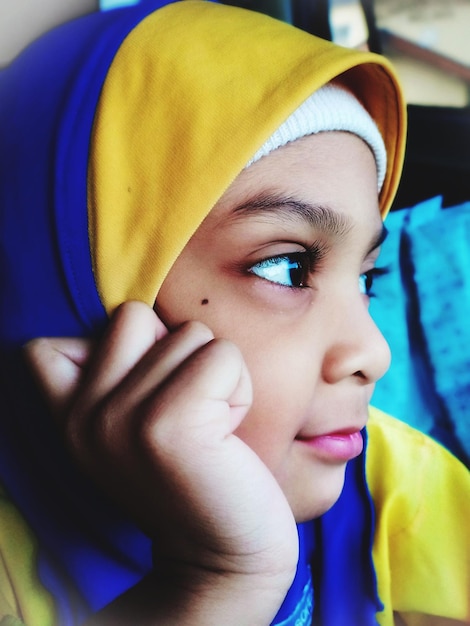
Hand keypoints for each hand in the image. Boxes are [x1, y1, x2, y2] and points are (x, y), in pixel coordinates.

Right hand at [25, 301, 297, 623]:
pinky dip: (238, 386)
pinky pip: (221, 355)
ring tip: (209, 425)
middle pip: (135, 317)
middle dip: (175, 353)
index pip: (46, 347)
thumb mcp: (131, 430)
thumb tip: (134, 320)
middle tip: (187, 410)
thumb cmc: (192, 476)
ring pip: (188, 333)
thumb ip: (115, 377)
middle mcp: (85, 417)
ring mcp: (122, 420)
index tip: (142, 397)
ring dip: (214, 373)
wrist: (224, 554)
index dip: (107, 351)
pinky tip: (228, 432)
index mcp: (70, 418)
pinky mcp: (169, 424)